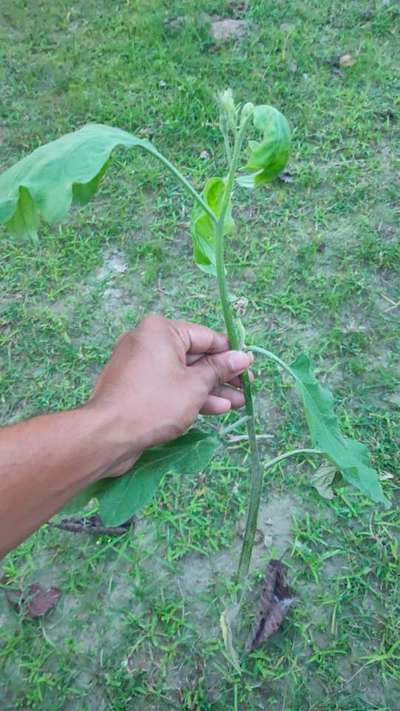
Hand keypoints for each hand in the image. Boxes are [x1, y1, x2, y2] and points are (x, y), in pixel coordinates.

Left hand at [88, 314, 252, 475]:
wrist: (107, 435)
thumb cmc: (154, 403)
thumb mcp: (194, 385)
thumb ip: (219, 369)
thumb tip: (244, 356)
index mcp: (161, 330)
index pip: (206, 336)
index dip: (231, 354)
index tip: (250, 369)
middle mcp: (148, 341)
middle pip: (194, 356)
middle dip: (221, 375)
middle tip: (246, 390)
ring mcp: (139, 365)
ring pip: (183, 374)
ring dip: (210, 389)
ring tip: (237, 404)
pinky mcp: (135, 387)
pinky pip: (168, 386)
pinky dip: (189, 395)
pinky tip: (215, 409)